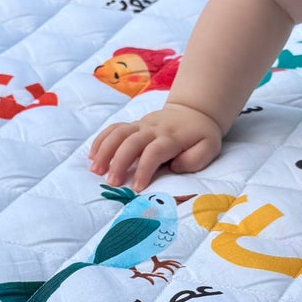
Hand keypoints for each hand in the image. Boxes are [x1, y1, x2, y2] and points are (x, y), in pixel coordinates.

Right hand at [89, 104, 222, 191]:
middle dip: (119, 162)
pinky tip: (92, 156)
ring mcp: (141, 125)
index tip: (137, 188)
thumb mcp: (209, 148)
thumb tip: (175, 166)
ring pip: (118, 133)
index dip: (144, 169)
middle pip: (131, 142)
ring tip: (95, 170)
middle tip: (111, 183)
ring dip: (104, 151)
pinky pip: (113, 129)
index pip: (154, 152)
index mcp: (171, 138)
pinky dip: (101, 140)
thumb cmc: (200, 136)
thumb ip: (195, 159)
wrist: (193, 112)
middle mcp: (153, 129)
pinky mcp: (133, 124)